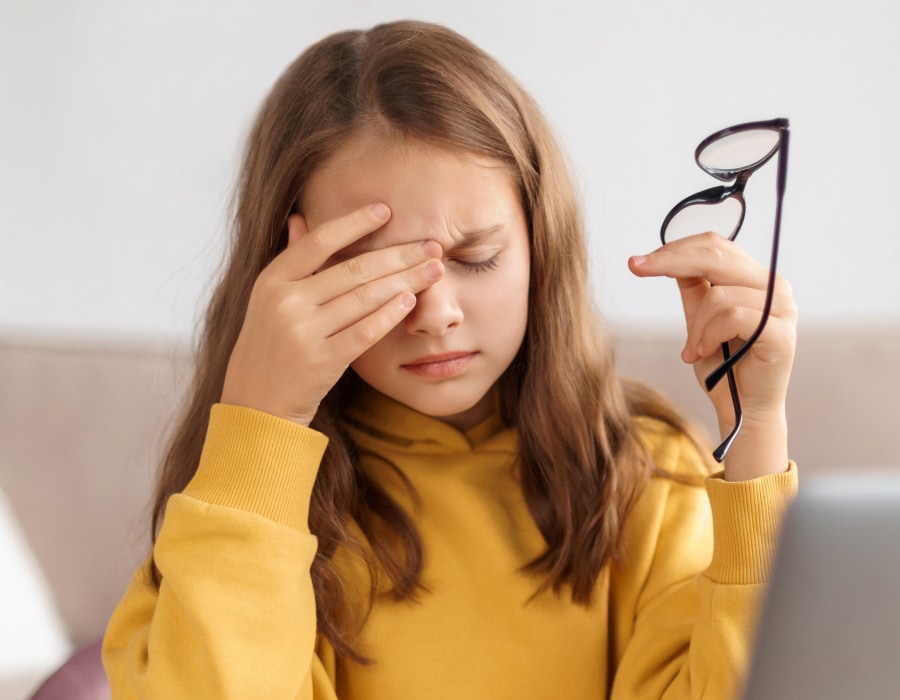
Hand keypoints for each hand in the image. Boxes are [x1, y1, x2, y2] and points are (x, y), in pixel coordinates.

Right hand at [221, 203, 443, 425]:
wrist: (256, 403)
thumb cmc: (270, 345)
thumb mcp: (268, 300)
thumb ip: (291, 260)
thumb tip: (301, 218)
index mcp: (272, 280)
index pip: (320, 242)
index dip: (355, 223)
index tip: (386, 210)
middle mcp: (286, 302)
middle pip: (353, 270)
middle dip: (399, 255)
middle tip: (432, 245)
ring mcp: (303, 333)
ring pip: (365, 298)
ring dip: (406, 281)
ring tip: (433, 270)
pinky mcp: (323, 361)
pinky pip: (365, 331)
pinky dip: (390, 314)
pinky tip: (411, 300)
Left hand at [628, 232, 797, 479]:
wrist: (741, 410)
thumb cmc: (722, 365)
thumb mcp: (699, 319)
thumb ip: (693, 287)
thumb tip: (666, 257)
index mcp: (755, 278)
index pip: (716, 246)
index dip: (675, 248)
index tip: (637, 262)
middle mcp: (775, 287)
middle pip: (717, 256)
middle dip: (671, 261)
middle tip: (638, 269)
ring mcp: (783, 309)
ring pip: (720, 295)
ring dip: (695, 325)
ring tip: (693, 349)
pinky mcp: (781, 334)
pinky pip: (733, 317)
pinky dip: (708, 335)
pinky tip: (701, 352)